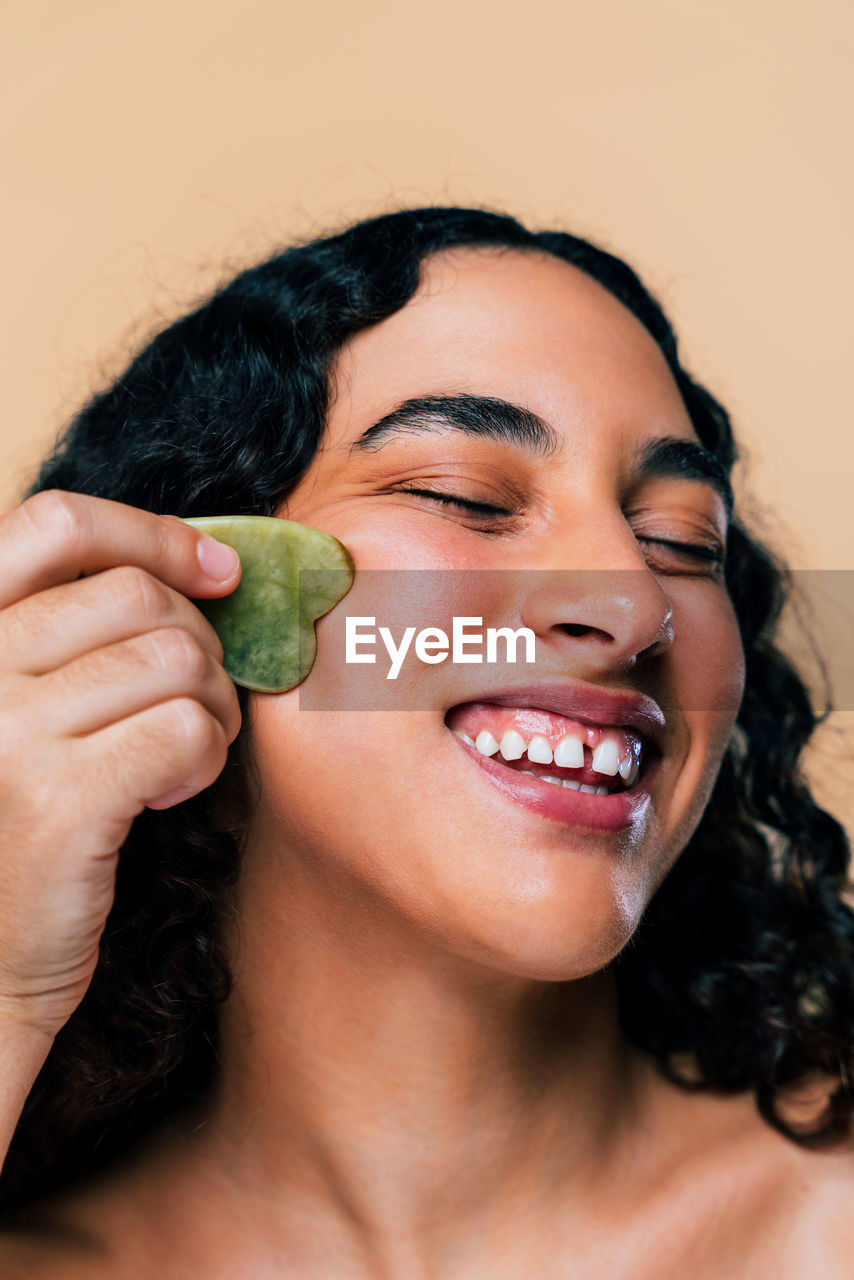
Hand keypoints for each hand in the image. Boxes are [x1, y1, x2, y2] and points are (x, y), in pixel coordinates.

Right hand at [0, 490, 242, 1041]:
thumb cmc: (29, 818)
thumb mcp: (32, 706)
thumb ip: (80, 634)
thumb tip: (211, 566)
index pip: (56, 525)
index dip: (151, 534)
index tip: (217, 571)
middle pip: (138, 596)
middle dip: (200, 645)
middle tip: (196, 705)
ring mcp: (4, 730)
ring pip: (175, 659)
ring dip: (211, 706)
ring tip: (184, 754)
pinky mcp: (57, 797)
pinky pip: (185, 727)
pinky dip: (205, 757)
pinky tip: (170, 794)